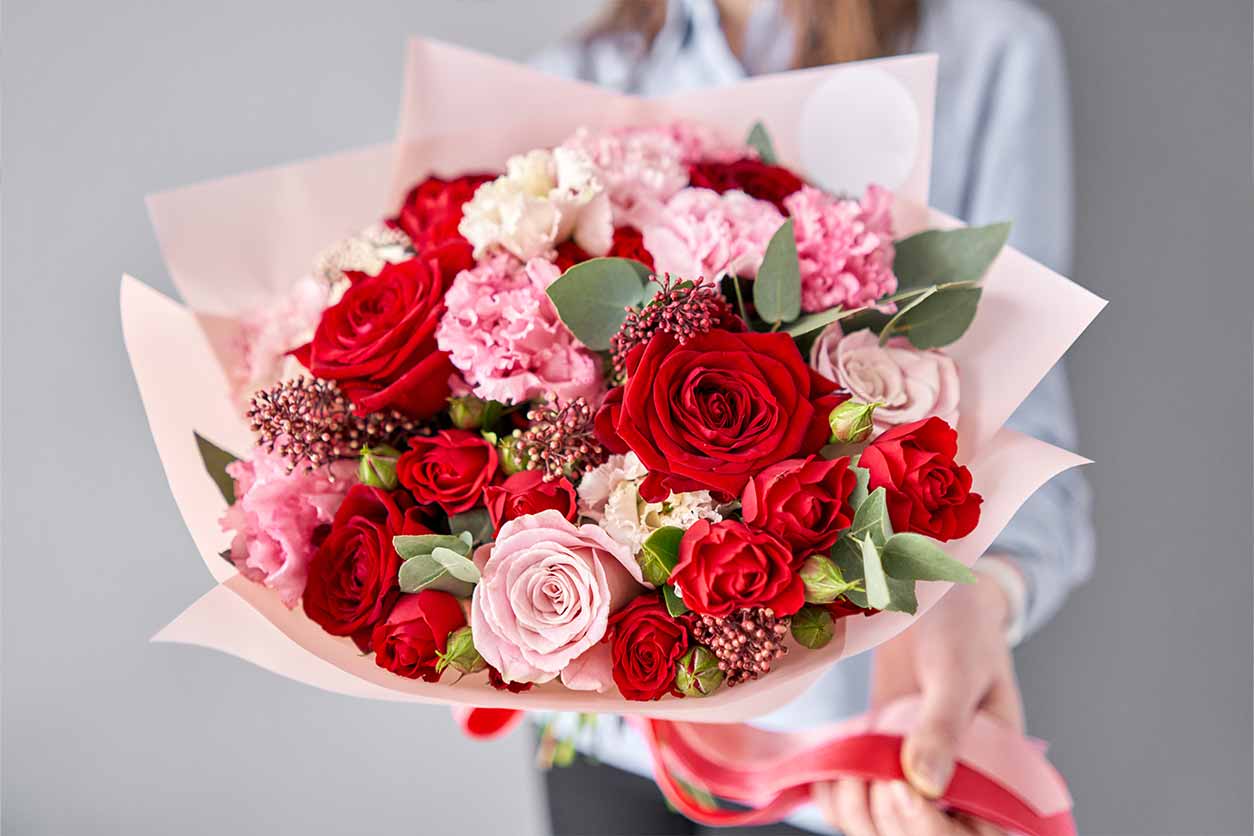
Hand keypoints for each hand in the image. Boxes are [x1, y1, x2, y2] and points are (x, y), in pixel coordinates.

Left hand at [812, 565, 1023, 835]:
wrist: (932, 601)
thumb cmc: (961, 631)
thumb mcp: (956, 672)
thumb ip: (943, 727)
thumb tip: (925, 785)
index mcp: (1000, 777)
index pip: (975, 835)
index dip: (930, 828)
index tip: (898, 788)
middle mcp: (959, 791)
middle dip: (885, 815)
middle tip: (871, 766)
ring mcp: (915, 783)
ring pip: (877, 829)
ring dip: (854, 807)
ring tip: (851, 757)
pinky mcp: (878, 767)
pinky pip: (850, 805)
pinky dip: (832, 794)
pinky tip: (827, 765)